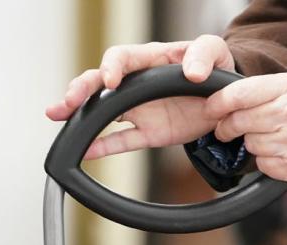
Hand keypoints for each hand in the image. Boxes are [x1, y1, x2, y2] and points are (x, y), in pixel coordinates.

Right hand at [45, 35, 233, 159]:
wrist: (226, 99)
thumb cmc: (215, 67)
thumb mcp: (215, 51)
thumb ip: (204, 53)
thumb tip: (192, 72)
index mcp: (150, 59)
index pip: (122, 57)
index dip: (112, 66)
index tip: (110, 81)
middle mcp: (138, 83)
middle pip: (101, 82)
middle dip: (82, 88)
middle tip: (70, 100)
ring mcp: (140, 108)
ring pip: (103, 110)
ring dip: (81, 115)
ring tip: (60, 117)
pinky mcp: (149, 132)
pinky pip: (122, 141)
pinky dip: (104, 147)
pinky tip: (86, 151)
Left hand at [205, 72, 286, 186]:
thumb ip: (271, 91)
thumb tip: (234, 98)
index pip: (239, 94)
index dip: (217, 103)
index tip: (211, 109)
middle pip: (238, 122)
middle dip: (227, 127)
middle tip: (227, 129)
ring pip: (250, 145)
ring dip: (253, 144)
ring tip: (274, 139)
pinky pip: (264, 165)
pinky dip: (268, 162)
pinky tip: (284, 154)